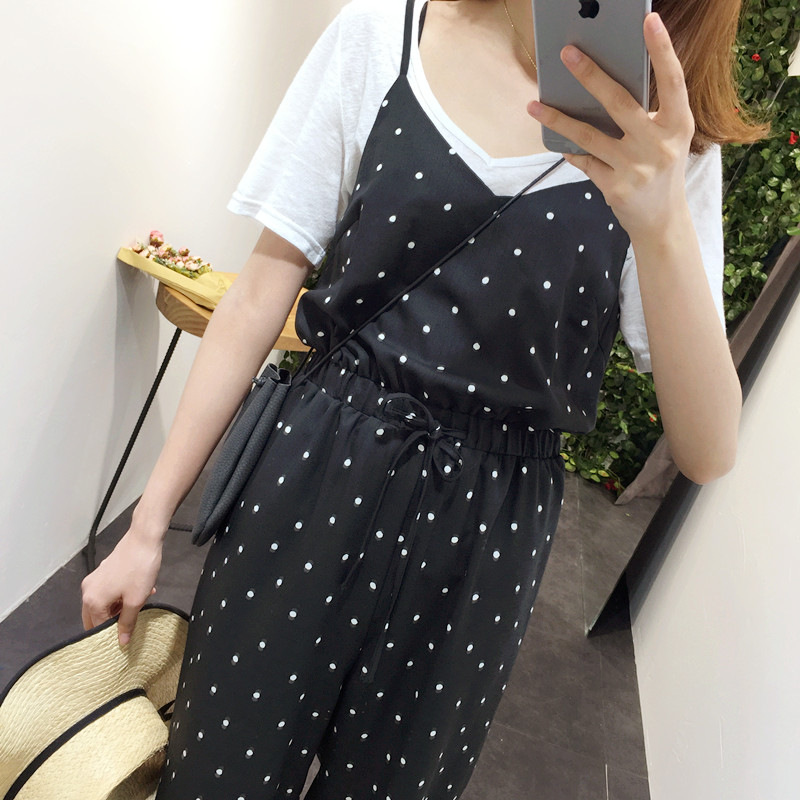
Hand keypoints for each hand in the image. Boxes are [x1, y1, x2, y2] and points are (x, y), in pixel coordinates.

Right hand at [81, 527, 162, 646]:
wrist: (144, 539)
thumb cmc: (139, 568)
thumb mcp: (135, 600)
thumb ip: (126, 622)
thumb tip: (122, 641)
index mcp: (92, 600)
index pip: (97, 627)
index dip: (112, 634)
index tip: (125, 638)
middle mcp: (88, 590)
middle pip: (97, 616)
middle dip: (114, 620)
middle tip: (132, 621)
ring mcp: (95, 579)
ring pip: (104, 604)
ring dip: (120, 607)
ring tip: (140, 602)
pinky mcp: (103, 572)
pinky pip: (109, 592)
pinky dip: (120, 596)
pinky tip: (139, 591)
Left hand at [527, 12, 694, 240]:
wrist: (662, 222)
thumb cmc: (660, 169)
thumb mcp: (665, 139)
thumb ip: (645, 115)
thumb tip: (600, 87)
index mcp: (678, 124)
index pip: (673, 80)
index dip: (662, 49)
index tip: (648, 20)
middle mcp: (659, 144)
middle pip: (619, 103)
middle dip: (590, 76)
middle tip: (567, 54)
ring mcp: (636, 168)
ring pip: (589, 136)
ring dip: (558, 119)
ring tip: (534, 105)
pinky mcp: (615, 188)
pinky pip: (584, 162)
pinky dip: (571, 152)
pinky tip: (559, 144)